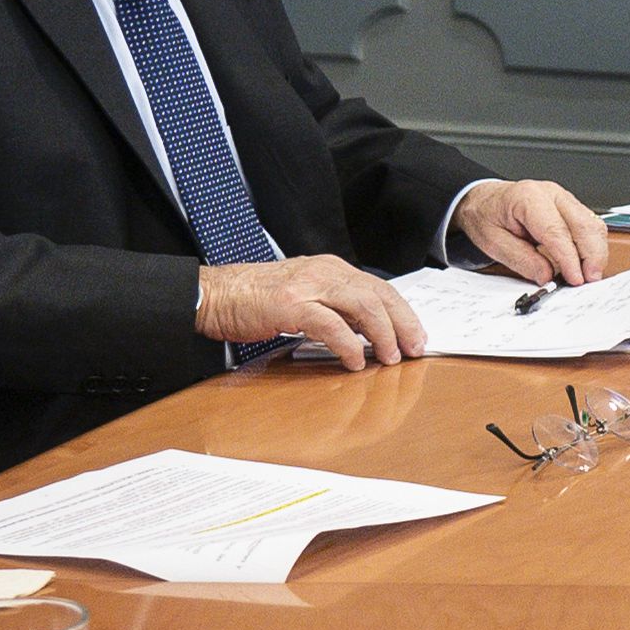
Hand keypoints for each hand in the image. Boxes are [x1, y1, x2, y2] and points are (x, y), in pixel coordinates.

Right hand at [200, 255, 429, 367]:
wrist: (212, 295)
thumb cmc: (255, 299)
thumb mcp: (304, 295)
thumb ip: (335, 307)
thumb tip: (369, 332)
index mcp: (332, 268)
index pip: (381, 288)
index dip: (404, 313)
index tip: (417, 336)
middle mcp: (325, 272)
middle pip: (380, 296)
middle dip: (404, 325)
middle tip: (416, 350)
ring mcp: (308, 286)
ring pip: (364, 307)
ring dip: (383, 335)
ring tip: (391, 357)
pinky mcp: (290, 304)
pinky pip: (331, 325)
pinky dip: (349, 345)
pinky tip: (356, 360)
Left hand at [454, 179, 610, 285]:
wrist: (485, 200)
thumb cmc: (487, 215)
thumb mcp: (492, 242)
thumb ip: (521, 259)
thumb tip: (546, 275)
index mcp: (528, 198)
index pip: (557, 231)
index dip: (570, 258)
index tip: (575, 278)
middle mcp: (552, 194)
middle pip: (584, 224)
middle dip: (592, 255)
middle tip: (590, 280)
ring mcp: (565, 199)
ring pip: (593, 224)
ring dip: (596, 252)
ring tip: (590, 275)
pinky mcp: (571, 208)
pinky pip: (590, 226)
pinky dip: (593, 246)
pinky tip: (587, 263)